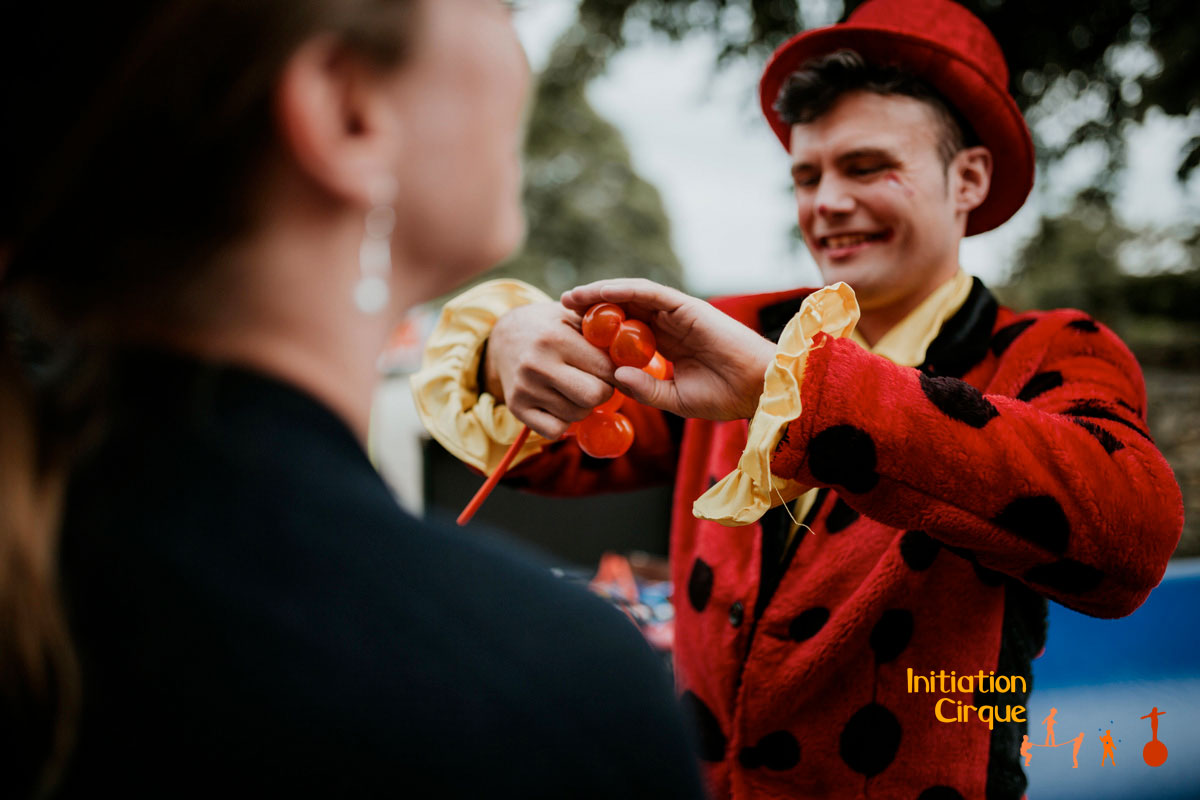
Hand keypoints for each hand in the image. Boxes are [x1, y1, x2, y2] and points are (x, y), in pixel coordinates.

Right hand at [484, 301, 617, 439]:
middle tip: (598, 381)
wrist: (502, 337)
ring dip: (583, 406)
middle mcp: (537, 364)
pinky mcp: (516, 408)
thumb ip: (602, 333)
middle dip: (604, 391)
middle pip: (594, 396)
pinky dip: (564, 422)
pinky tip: (560, 403)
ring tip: (574, 387)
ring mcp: (524, 389)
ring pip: (577, 415)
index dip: (619, 372)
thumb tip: (638, 357)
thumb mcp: (572, 316)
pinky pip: (555, 431)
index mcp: (555, 338)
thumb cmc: (549, 326)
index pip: (606, 368)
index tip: (618, 370)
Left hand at [561, 279, 775, 420]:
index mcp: (664, 347)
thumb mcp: (674, 399)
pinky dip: (622, 290)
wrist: (758, 388)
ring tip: (570, 298)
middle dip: (590, 309)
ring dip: (599, 294)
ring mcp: (676, 314)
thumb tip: (613, 378)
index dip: (596, 333)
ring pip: (631, 297)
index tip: (568, 336)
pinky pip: (648, 292)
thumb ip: (645, 388)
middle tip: (559, 310)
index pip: (623, 335)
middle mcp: (668, 326)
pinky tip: (598, 292)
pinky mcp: (685, 305)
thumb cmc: (724, 397)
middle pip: (622, 311)